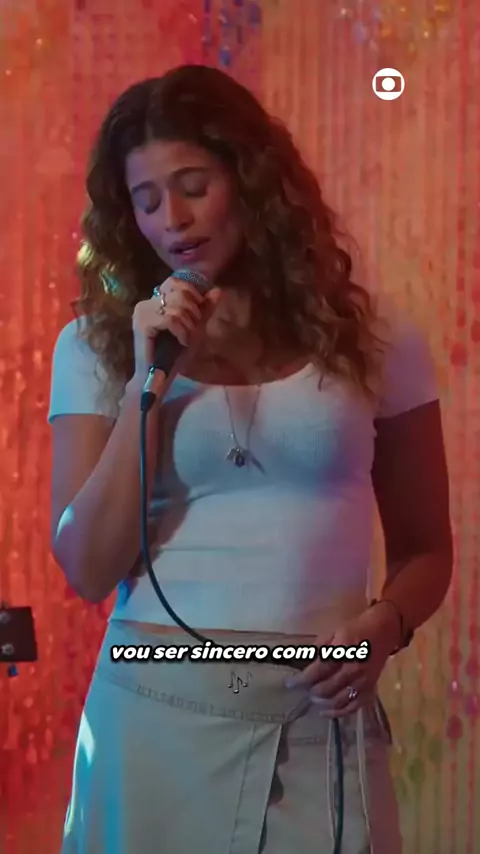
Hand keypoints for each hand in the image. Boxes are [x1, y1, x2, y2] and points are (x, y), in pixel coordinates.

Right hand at [132, 274, 221, 378]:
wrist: (158, 379)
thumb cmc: (175, 356)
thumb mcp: (195, 328)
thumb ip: (204, 309)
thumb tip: (217, 290)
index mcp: (155, 301)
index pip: (176, 283)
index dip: (193, 296)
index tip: (197, 317)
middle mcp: (146, 303)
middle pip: (180, 293)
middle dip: (194, 313)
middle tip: (192, 333)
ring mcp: (142, 312)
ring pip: (178, 307)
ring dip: (189, 326)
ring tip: (187, 340)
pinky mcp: (143, 324)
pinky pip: (171, 319)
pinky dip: (182, 331)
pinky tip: (182, 342)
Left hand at [284, 603, 400, 716]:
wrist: (384, 630)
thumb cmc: (356, 628)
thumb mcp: (334, 631)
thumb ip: (319, 647)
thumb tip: (305, 662)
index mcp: (342, 651)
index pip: (318, 670)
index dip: (301, 679)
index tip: (289, 683)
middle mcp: (353, 669)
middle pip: (327, 688)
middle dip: (310, 691)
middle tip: (301, 690)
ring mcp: (363, 681)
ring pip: (339, 700)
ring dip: (322, 702)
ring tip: (312, 700)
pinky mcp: (371, 688)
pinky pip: (354, 706)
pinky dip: (339, 712)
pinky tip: (326, 712)